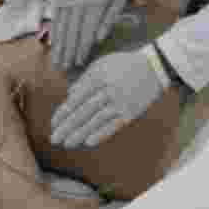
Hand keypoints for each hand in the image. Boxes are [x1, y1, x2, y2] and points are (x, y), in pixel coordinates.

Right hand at [50, 0, 130, 72]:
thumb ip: (110, 20)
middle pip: (72, 32)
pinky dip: (54, 33)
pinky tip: (53, 45)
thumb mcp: (120, 0)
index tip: (79, 63)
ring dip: (58, 46)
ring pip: (61, 27)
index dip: (82, 49)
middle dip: (67, 52)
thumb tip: (98, 40)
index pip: (87, 32)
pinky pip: (56, 18)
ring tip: (56, 62)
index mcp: (96, 4)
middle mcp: (79, 2)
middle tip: (64, 69)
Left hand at [50, 49, 165, 147]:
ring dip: (80, 133)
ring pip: (96, 120)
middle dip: (68, 126)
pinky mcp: (131, 112)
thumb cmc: (124, 65)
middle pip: (83, 111)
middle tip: (55, 139)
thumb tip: (70, 95)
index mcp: (98, 77)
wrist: (154, 67)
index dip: (64, 112)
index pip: (76, 98)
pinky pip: (114, 125)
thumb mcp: (103, 64)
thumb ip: (85, 79)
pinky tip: (88, 142)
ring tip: (68, 144)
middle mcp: (108, 90)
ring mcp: (120, 102)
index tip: (54, 124)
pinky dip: (101, 134)